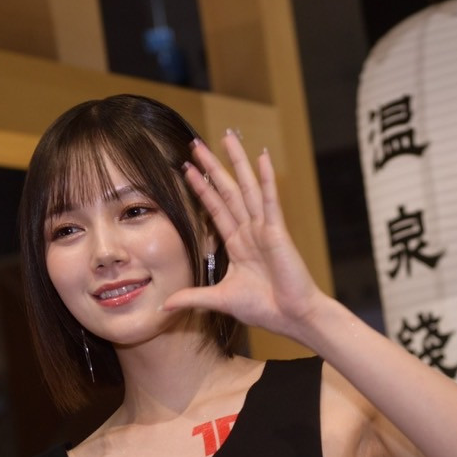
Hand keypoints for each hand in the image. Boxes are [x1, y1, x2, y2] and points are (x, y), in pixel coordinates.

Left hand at [166, 133, 325, 339]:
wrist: (291, 317)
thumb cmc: (264, 309)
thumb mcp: (220, 300)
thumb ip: (192, 297)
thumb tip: (165, 306)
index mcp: (238, 244)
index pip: (215, 209)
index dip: (201, 188)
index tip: (187, 169)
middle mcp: (250, 231)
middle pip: (228, 191)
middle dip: (212, 167)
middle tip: (197, 144)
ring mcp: (264, 229)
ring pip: (247, 188)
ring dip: (237, 163)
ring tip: (227, 138)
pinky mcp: (278, 232)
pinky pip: (270, 200)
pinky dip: (267, 179)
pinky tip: (262, 157)